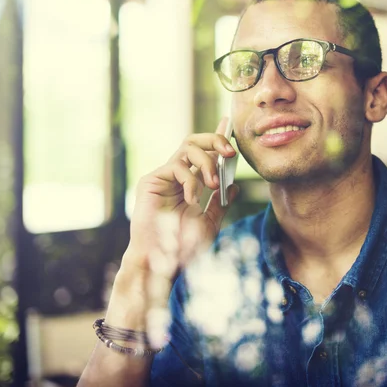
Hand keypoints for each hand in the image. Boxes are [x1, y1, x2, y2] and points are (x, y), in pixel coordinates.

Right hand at [123, 117, 239, 279]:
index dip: (216, 137)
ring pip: (187, 147)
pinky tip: (192, 199)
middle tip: (230, 152)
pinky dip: (191, 181)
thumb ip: (220, 203)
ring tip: (213, 185)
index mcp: (188, 183)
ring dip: (207, 162)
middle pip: (194, 141)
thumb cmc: (183, 247)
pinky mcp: (151, 180)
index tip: (229, 123)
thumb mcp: (209, 223)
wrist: (162, 262)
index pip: (204, 153)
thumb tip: (235, 185)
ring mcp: (163, 177)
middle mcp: (175, 176)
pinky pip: (177, 167)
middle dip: (215, 140)